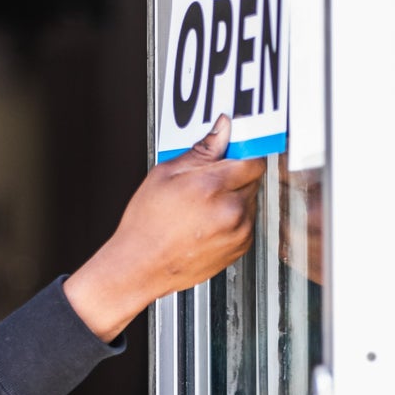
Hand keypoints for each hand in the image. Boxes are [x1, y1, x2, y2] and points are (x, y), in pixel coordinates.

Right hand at [64, 115, 267, 340]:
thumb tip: (222, 128)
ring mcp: (239, 231)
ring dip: (234, 197)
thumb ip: (202, 149)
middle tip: (206, 181)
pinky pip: (247, 221)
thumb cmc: (147, 224)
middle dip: (234, 175)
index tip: (233, 150)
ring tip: (203, 205)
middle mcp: (232, 210)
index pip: (252, 158)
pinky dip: (233, 218)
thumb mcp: (166, 175)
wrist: (142, 266)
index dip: (241, 152)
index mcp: (213, 187)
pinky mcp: (241, 247)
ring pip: (250, 200)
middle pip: (253, 178)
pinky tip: (208, 222)